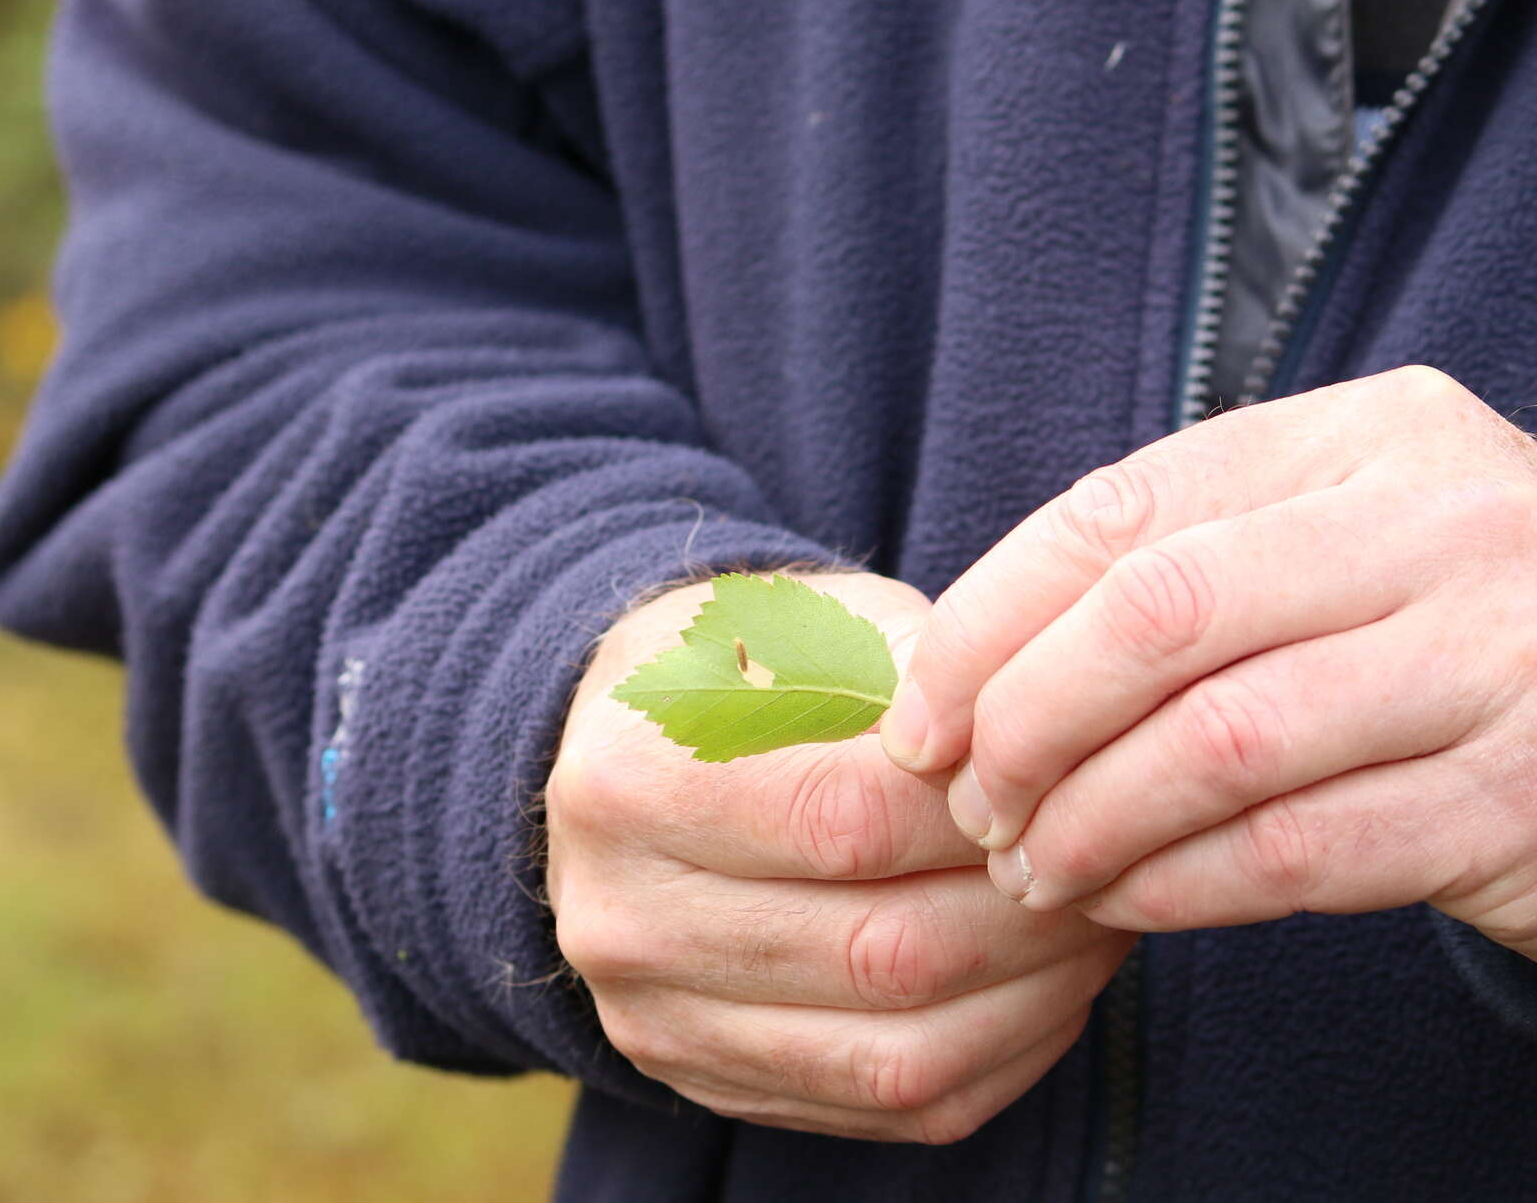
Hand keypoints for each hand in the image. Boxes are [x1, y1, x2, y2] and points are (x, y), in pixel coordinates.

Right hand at [545, 571, 1132, 1143]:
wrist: (624, 763)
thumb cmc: (745, 673)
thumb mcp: (809, 622)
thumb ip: (912, 671)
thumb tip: (1032, 746)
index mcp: (628, 779)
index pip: (847, 819)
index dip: (981, 809)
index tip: (1064, 778)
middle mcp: (619, 916)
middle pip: (882, 951)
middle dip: (1029, 912)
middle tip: (1110, 858)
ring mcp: (656, 1017)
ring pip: (900, 1053)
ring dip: (1035, 995)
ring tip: (1095, 922)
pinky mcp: (708, 1083)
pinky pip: (895, 1106)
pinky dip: (1001, 1052)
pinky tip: (1044, 984)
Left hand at [879, 366, 1536, 959]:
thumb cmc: (1433, 640)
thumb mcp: (1324, 555)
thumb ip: (1177, 573)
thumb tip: (952, 669)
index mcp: (1366, 435)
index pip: (1119, 513)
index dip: (988, 624)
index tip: (918, 718)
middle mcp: (1445, 519)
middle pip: (1155, 616)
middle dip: (1026, 724)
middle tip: (970, 806)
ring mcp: (1500, 654)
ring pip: (1219, 740)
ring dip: (1091, 821)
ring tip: (1032, 870)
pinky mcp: (1521, 797)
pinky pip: (1299, 850)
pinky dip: (1180, 884)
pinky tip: (1124, 902)